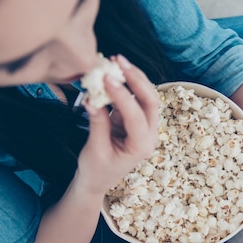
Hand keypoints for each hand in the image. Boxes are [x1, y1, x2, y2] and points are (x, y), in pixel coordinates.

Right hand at [76, 55, 159, 195]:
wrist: (96, 181)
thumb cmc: (96, 170)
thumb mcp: (95, 150)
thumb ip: (97, 124)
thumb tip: (93, 98)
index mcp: (141, 147)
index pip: (136, 117)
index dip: (122, 96)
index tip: (108, 79)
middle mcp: (149, 135)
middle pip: (150, 101)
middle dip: (136, 79)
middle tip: (119, 61)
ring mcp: (144, 126)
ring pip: (144, 96)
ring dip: (131, 77)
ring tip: (116, 61)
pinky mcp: (134, 119)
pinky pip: (132, 98)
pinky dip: (123, 84)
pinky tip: (112, 72)